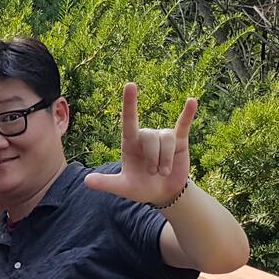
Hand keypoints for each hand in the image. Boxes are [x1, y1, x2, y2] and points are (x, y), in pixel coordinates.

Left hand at [86, 83, 197, 205]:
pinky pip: (183, 125)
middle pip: (150, 137)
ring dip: (166, 159)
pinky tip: (192, 101)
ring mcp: (162, 137)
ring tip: (163, 173)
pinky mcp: (179, 141)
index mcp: (130, 143)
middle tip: (153, 174)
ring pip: (166, 140)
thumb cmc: (141, 188)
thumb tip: (86, 181)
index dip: (130, 103)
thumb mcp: (123, 187)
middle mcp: (145, 136)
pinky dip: (188, 114)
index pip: (129, 120)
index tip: (130, 85)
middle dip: (154, 159)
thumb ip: (106, 183)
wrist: (163, 194)